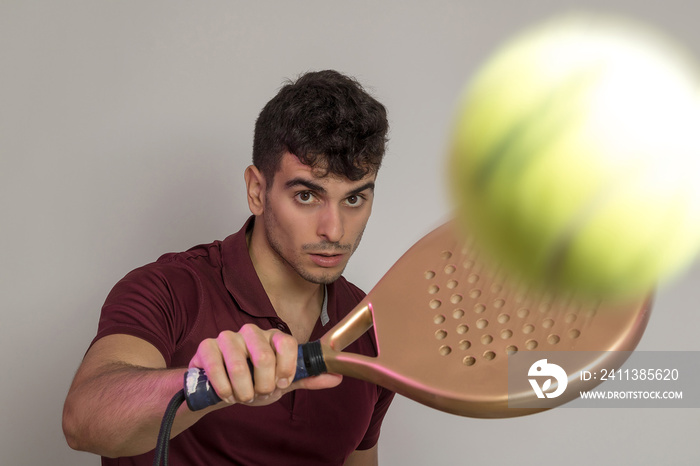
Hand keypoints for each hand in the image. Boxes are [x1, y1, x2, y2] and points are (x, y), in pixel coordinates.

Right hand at [188, 324, 341, 405]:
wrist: (223, 388)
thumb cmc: (255, 380)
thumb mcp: (282, 381)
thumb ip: (307, 377)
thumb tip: (337, 377)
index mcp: (273, 337)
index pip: (288, 343)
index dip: (287, 368)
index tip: (282, 384)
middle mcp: (251, 333)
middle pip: (264, 356)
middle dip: (264, 385)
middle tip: (260, 393)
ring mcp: (228, 337)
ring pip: (239, 364)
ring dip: (243, 390)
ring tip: (243, 396)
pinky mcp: (206, 347)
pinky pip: (216, 366)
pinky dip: (223, 387)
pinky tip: (227, 394)